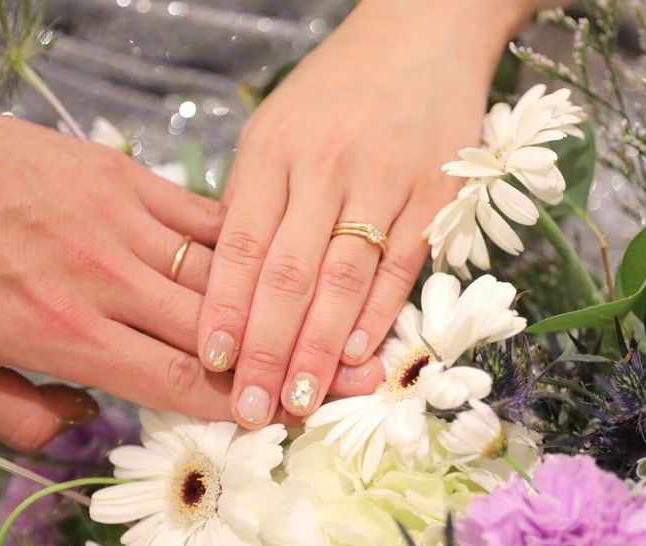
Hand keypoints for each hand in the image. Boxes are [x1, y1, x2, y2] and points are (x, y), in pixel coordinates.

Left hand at [0, 62, 382, 449]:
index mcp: (67, 335)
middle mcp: (108, 281)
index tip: (296, 421)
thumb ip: (18, 413)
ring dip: (291, 306)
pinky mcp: (123, 177)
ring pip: (226, 274)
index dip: (243, 406)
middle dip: (298, 361)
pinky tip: (286, 257)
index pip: (178, 381)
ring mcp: (122, 221)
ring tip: (350, 324)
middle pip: (224, 332)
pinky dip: (245, 244)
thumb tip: (79, 426)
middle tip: (365, 378)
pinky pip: (202, 217)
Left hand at [199, 0, 535, 426]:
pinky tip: (358, 357)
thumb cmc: (337, 92)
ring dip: (318, 347)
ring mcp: (383, 180)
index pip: (239, 245)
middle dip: (266, 348)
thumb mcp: (276, 129)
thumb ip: (253, 201)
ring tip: (298, 398)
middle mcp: (324, 167)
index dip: (224, 309)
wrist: (422, 35)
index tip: (210, 363)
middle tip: (251, 408)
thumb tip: (226, 288)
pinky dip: (379, 315)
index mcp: (272, 151)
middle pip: (288, 273)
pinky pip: (401, 266)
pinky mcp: (435, 193)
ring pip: (344, 278)